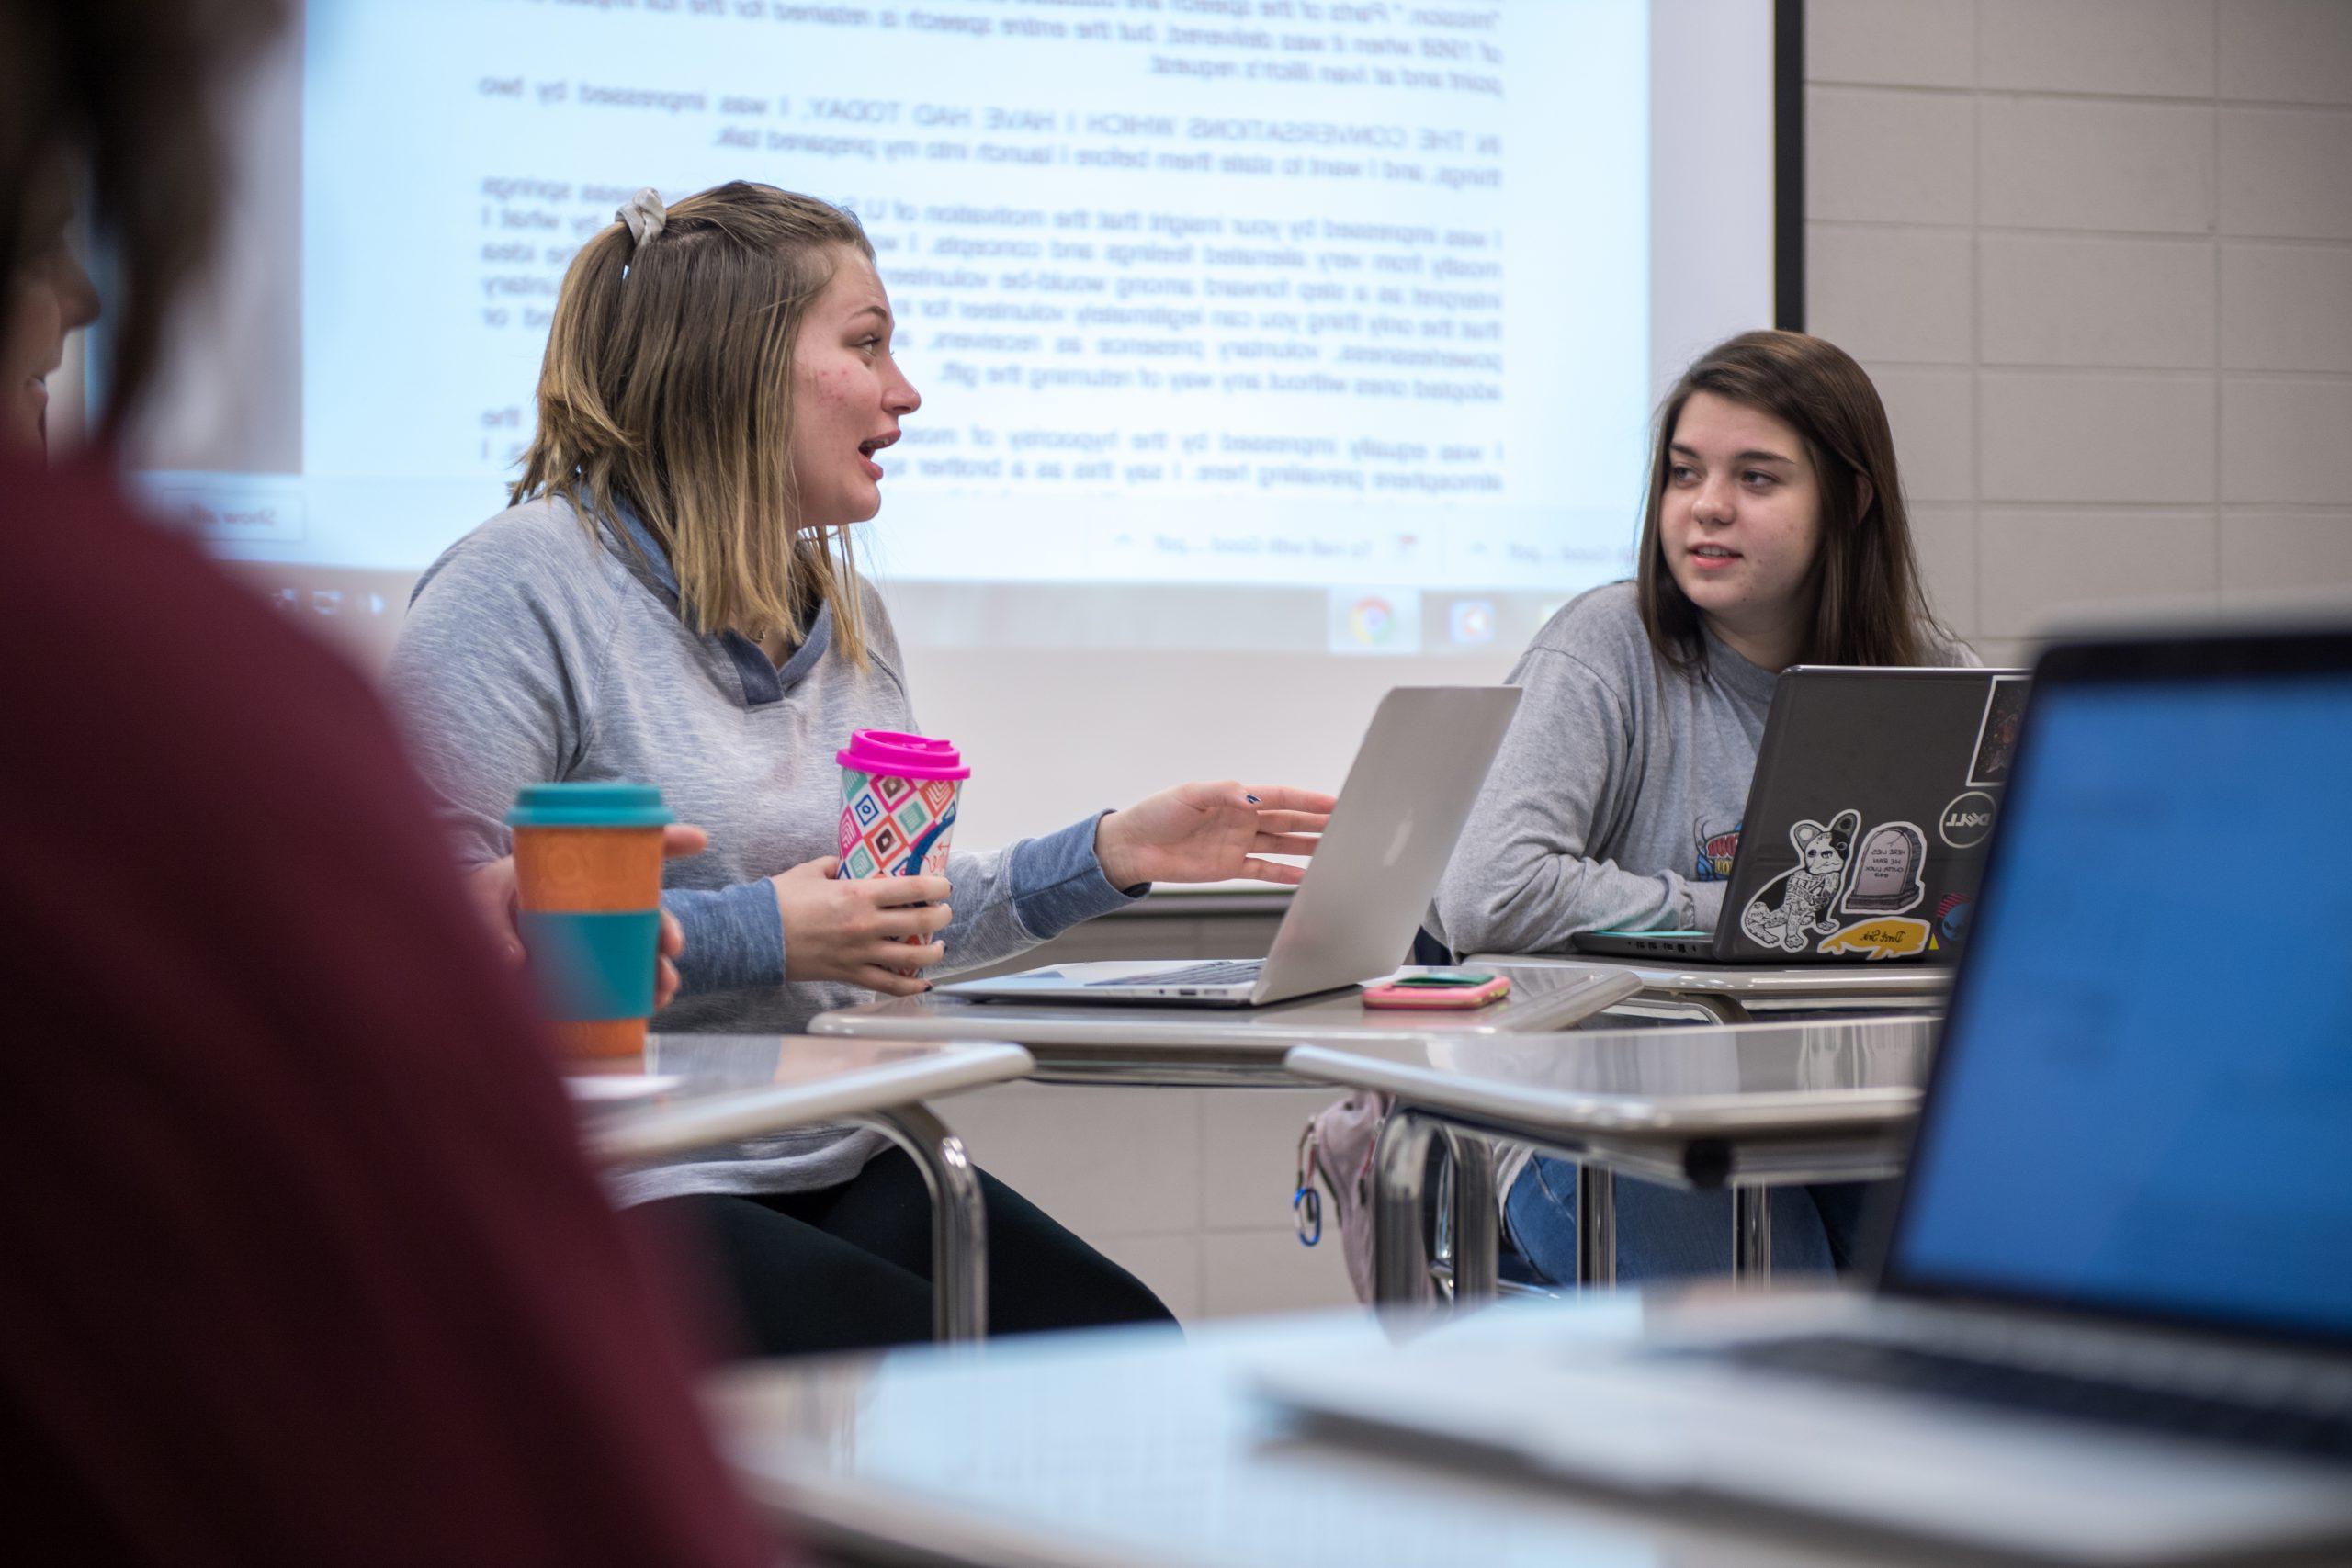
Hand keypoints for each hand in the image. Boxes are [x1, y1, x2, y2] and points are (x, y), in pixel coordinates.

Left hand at [466, 824, 709, 1010]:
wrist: (468, 932)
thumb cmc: (479, 901)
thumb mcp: (478, 898)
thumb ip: (492, 925)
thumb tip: (515, 961)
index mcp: (580, 872)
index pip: (629, 851)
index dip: (667, 842)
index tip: (698, 840)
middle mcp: (596, 906)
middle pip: (643, 912)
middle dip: (665, 928)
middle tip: (671, 944)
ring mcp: (595, 942)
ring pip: (640, 953)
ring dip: (659, 971)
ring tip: (664, 989)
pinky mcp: (587, 977)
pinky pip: (622, 986)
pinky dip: (639, 999)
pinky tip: (646, 1009)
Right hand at [773, 857, 952, 996]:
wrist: (753, 936)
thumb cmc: (779, 900)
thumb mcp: (809, 871)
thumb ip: (833, 866)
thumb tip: (844, 864)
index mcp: (858, 894)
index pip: (911, 888)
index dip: (936, 886)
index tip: (944, 886)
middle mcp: (865, 925)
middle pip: (921, 922)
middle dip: (941, 916)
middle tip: (944, 912)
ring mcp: (859, 953)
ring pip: (912, 957)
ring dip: (933, 952)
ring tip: (939, 946)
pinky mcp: (849, 974)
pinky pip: (888, 984)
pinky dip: (911, 986)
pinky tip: (923, 982)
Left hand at [1093, 782, 1335, 887]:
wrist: (1133, 847)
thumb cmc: (1156, 813)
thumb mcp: (1189, 794)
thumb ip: (1224, 793)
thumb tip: (1252, 796)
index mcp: (1235, 797)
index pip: (1281, 797)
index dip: (1308, 800)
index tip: (1336, 801)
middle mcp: (1241, 819)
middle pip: (1288, 820)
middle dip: (1317, 821)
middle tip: (1347, 823)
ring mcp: (1238, 844)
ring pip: (1282, 844)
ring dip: (1307, 846)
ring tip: (1335, 848)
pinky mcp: (1229, 867)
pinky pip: (1264, 869)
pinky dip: (1284, 873)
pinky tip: (1305, 875)